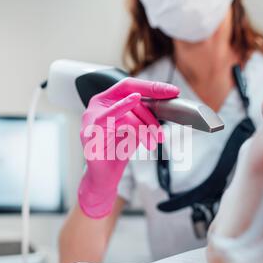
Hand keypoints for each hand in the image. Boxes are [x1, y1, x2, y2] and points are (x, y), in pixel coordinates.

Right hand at [78, 77, 179, 217]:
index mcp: (106, 100)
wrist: (104, 178)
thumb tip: (167, 104)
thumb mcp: (135, 128)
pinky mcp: (89, 134)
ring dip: (143, 128)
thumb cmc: (117, 151)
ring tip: (151, 143)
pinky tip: (133, 112)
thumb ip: (144, 114)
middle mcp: (96, 106)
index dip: (152, 87)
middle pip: (130, 99)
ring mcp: (91, 119)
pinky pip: (107, 120)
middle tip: (160, 133)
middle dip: (150, 116)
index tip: (173, 92)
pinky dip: (122, 113)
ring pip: (125, 114)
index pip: (130, 85)